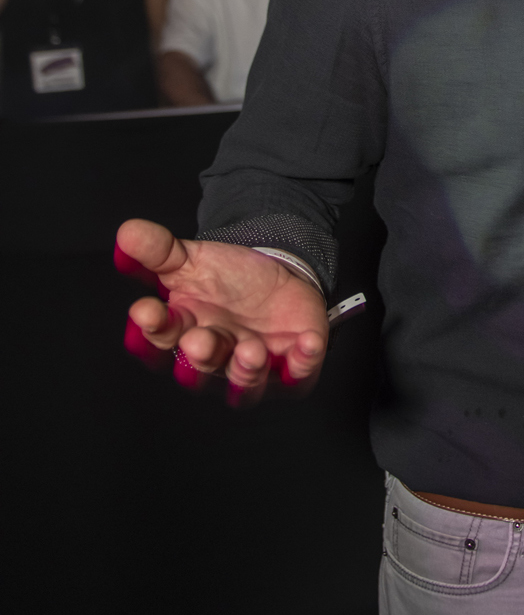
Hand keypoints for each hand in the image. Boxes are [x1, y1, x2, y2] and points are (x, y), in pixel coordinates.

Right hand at [116, 219, 327, 400]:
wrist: (278, 276)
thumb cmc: (227, 278)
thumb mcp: (190, 258)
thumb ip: (157, 250)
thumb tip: (126, 232)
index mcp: (184, 329)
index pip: (160, 335)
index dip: (152, 327)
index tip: (145, 310)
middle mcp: (216, 354)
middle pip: (201, 366)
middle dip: (200, 357)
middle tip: (199, 340)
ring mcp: (254, 365)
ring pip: (245, 382)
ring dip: (246, 370)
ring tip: (250, 349)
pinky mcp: (293, 365)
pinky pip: (299, 374)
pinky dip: (303, 362)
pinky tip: (306, 343)